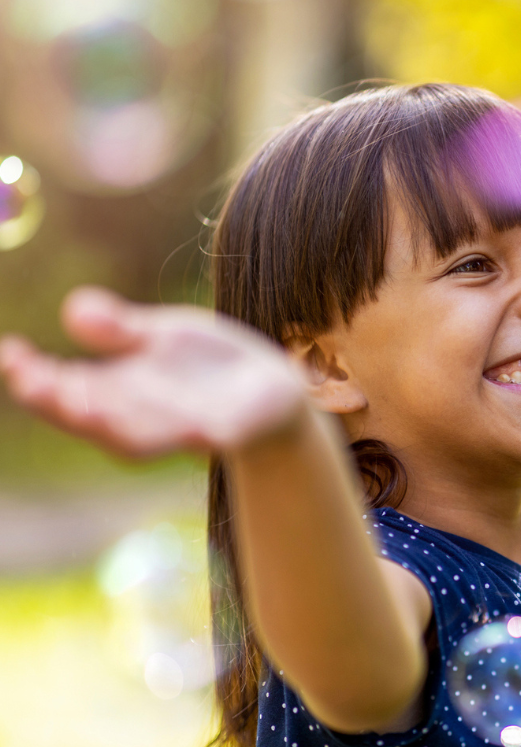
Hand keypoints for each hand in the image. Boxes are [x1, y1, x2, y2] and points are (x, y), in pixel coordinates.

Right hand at [0, 287, 308, 457]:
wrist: (269, 389)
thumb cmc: (204, 364)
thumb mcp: (161, 336)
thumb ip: (120, 329)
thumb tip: (74, 307)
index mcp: (116, 390)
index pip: (63, 388)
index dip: (33, 376)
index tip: (10, 352)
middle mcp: (139, 416)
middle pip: (90, 417)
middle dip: (61, 403)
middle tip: (34, 383)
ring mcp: (179, 429)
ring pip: (138, 436)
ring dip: (111, 424)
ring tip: (86, 408)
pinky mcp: (225, 434)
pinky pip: (205, 438)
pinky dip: (192, 435)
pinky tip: (186, 429)